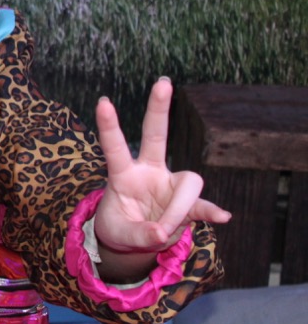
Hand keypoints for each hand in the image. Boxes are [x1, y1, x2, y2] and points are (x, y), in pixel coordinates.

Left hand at [92, 77, 229, 280]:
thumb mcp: (119, 235)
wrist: (134, 242)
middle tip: (163, 82)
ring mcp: (170, 184)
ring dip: (178, 209)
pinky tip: (221, 217)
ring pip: (188, 182)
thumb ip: (137, 234)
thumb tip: (160, 232)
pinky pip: (202, 205)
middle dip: (158, 108)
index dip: (109, 126)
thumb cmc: (119, 228)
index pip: (115, 146)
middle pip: (155, 134)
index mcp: (122, 174)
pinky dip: (210, 212)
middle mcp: (148, 171)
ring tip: (163, 232)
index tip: (103, 101)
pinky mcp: (187, 203)